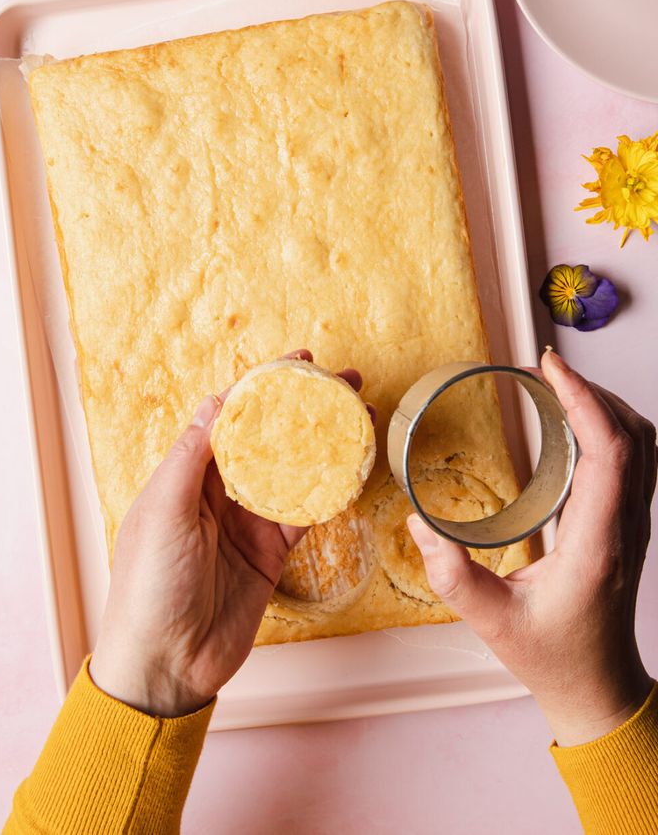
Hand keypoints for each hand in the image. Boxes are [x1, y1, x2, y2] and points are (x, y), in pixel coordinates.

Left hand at [90, 349, 372, 717]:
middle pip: (268, 436)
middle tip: (343, 381)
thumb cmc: (148, 585)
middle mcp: (218, 491)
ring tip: (362, 414)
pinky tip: (356, 465)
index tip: (297, 363)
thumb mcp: (162, 512)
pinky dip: (332, 489)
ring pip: (294, 469)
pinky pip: (307, 511)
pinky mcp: (271, 552)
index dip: (262, 386)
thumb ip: (192, 457)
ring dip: (326, 441)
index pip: (228, 415)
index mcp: (185, 474)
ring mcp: (248, 520)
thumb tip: (218, 402)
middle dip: (304, 406)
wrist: (166, 664)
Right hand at [408, 350, 655, 745]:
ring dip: (605, 404)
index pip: (611, 451)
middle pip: (634, 434)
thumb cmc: (551, 656)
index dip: (584, 399)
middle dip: (592, 390)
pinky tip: (572, 423)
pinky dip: (608, 425)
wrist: (597, 686)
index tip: (549, 368)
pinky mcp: (627, 523)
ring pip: (642, 442)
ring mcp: (633, 524)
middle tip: (545, 370)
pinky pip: (633, 458)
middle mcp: (626, 527)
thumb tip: (418, 522)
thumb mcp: (491, 622)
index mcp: (598, 544)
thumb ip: (451, 574)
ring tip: (558, 387)